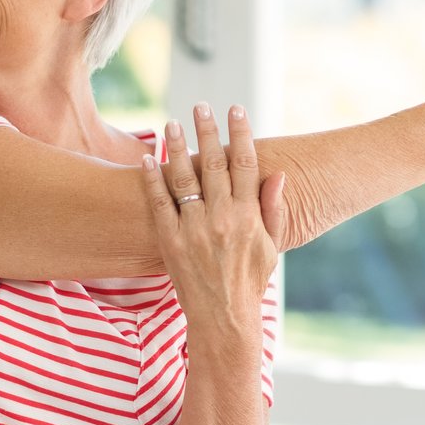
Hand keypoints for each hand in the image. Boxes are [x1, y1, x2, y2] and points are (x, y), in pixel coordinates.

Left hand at [141, 103, 287, 342]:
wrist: (224, 318)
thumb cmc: (251, 282)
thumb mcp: (272, 246)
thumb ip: (274, 209)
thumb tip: (278, 175)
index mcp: (249, 218)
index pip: (246, 165)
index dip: (241, 134)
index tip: (236, 110)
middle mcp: (222, 219)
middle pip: (215, 164)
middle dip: (208, 132)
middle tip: (202, 106)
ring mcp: (194, 230)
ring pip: (184, 179)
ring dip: (178, 148)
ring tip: (173, 123)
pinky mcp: (171, 243)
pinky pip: (159, 205)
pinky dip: (152, 180)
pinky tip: (147, 159)